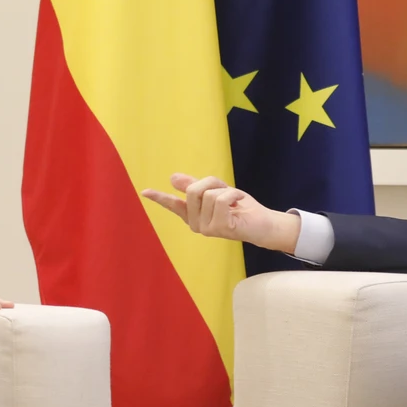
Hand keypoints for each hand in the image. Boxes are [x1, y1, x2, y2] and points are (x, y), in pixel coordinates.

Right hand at [140, 173, 300, 252]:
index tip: (144, 191)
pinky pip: (220, 199)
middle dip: (212, 183)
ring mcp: (206, 229)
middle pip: (193, 190)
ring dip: (226, 190)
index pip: (173, 204)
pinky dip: (233, 195)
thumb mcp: (216, 192)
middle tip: (228, 192)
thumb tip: (173, 178)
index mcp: (193, 216)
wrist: (262, 224)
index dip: (159, 197)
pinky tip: (239, 202)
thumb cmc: (240, 209)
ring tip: (235, 201)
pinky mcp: (219, 228)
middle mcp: (196, 225)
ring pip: (208, 193)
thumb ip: (196, 186)